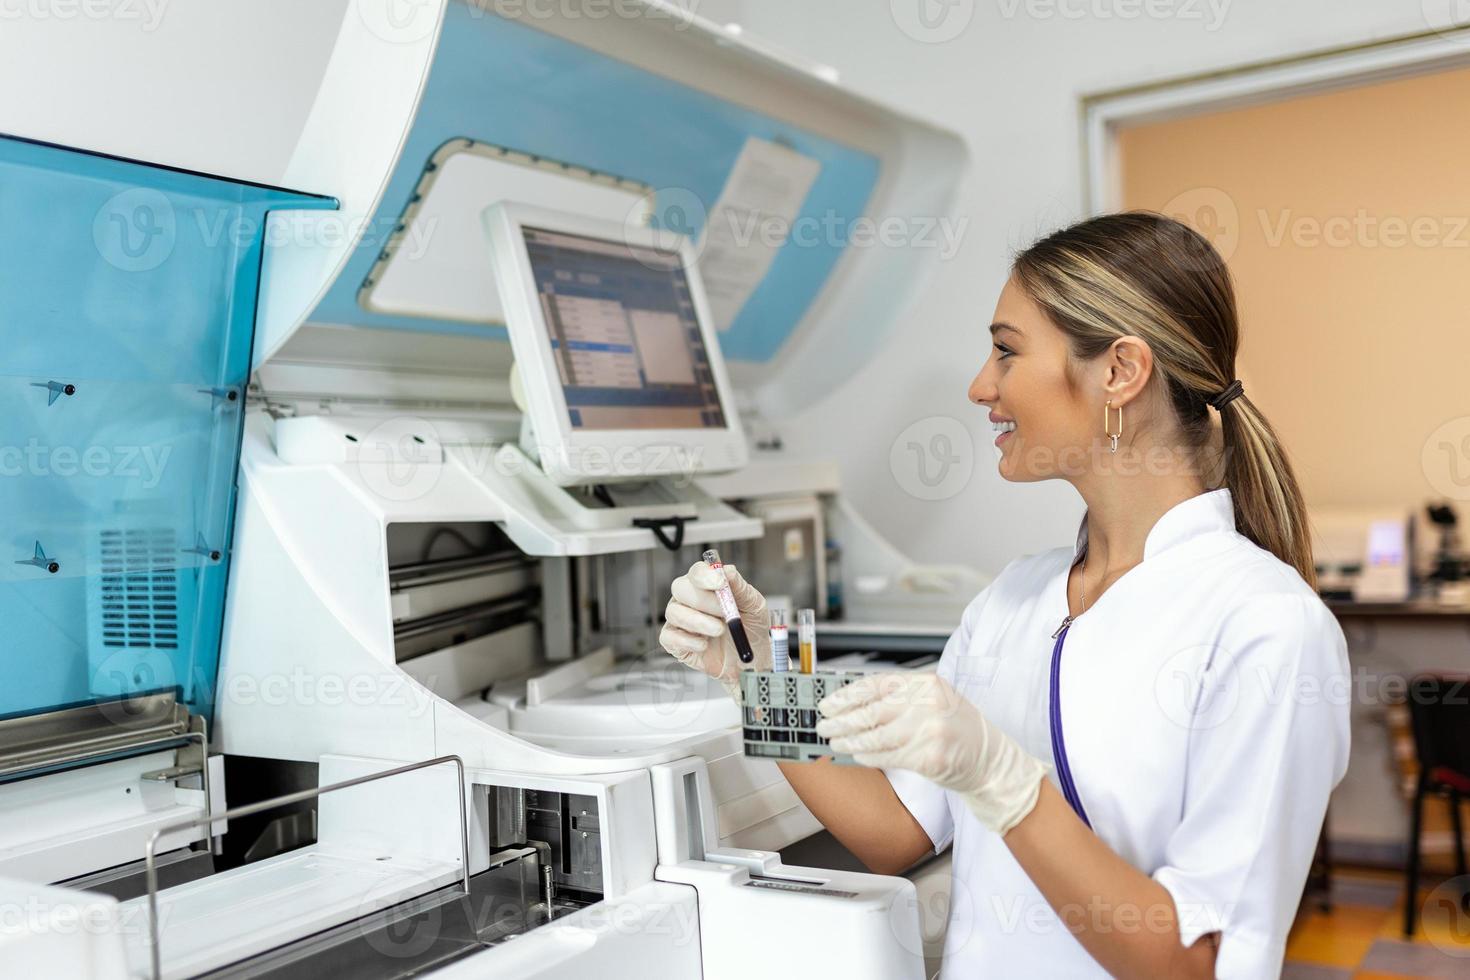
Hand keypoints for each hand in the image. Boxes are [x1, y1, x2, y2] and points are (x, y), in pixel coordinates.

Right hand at [659, 560, 771, 700]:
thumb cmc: (751, 630)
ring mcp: (680, 620)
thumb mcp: (755, 607)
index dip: (705, 576)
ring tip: (720, 631)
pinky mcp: (674, 642)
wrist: (751, 662)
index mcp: (707, 585)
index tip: (720, 584)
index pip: (697, 572)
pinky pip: (669, 637)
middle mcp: (689, 599)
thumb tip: (728, 570)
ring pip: (674, 612)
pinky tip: (704, 645)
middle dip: (703, 600)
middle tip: (725, 613)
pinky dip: (687, 641)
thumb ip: (741, 588)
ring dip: (698, 622)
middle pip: (680, 588)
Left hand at [816, 672, 1046, 836]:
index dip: (847, 695)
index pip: (877, 684)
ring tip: (834, 742)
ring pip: (876, 736)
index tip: (827, 703)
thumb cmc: (958, 729)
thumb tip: (853, 704)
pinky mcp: (929, 757)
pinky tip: (857, 756)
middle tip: (823, 725)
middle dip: (841, 720)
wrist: (991, 760)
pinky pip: (888, 756)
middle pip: (872, 710)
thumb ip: (899, 699)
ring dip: (850, 741)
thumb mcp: (933, 701)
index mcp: (927, 682)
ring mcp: (930, 730)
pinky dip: (869, 757)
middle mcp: (928, 703)